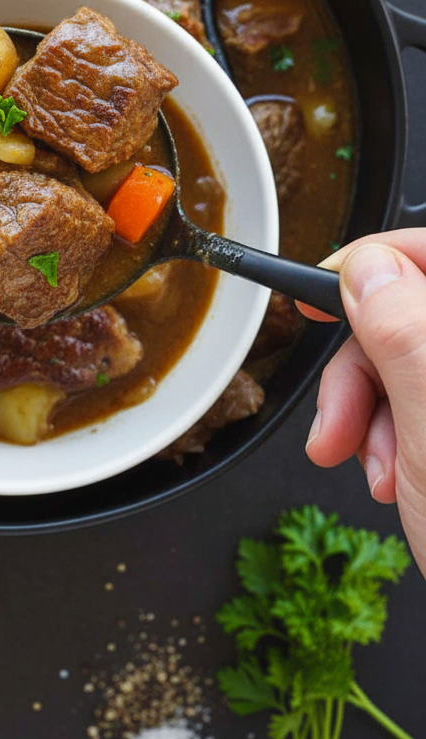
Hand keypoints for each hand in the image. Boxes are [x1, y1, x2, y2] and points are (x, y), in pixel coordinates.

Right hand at [300, 230, 425, 574]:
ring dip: (373, 414)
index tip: (322, 288)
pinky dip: (394, 437)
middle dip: (364, 369)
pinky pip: (421, 403)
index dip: (376, 261)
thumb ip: (405, 331)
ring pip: (412, 364)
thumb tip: (370, 265)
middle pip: (416, 315)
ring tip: (377, 471)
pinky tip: (397, 478)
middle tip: (339, 422)